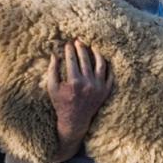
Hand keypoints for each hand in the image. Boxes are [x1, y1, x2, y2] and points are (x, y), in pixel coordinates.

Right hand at [48, 40, 113, 161]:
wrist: (75, 121)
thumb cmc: (61, 103)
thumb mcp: (52, 88)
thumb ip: (52, 70)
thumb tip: (55, 54)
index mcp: (74, 83)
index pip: (72, 60)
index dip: (69, 50)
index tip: (68, 43)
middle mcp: (88, 84)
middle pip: (86, 60)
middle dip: (81, 48)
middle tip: (78, 41)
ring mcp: (99, 88)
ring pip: (101, 65)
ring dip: (97, 53)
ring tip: (92, 46)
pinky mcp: (106, 91)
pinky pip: (110, 75)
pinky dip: (107, 66)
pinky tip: (103, 58)